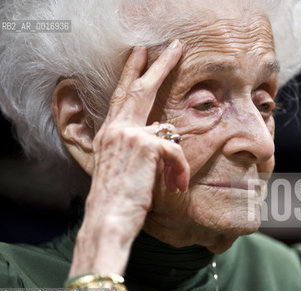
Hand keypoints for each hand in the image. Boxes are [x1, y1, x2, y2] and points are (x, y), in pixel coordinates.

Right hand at [69, 40, 189, 276]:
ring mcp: (128, 135)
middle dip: (158, 66)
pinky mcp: (145, 145)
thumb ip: (139, 147)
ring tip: (177, 178)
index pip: (121, 97)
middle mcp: (115, 130)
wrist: (108, 220)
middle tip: (173, 46)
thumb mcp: (126, 168)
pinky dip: (178, 171)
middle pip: (139, 89)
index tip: (139, 56)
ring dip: (176, 159)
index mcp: (110, 134)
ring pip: (165, 128)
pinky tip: (176, 186)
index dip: (131, 74)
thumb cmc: (119, 199)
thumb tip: (163, 134)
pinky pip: (175, 151)